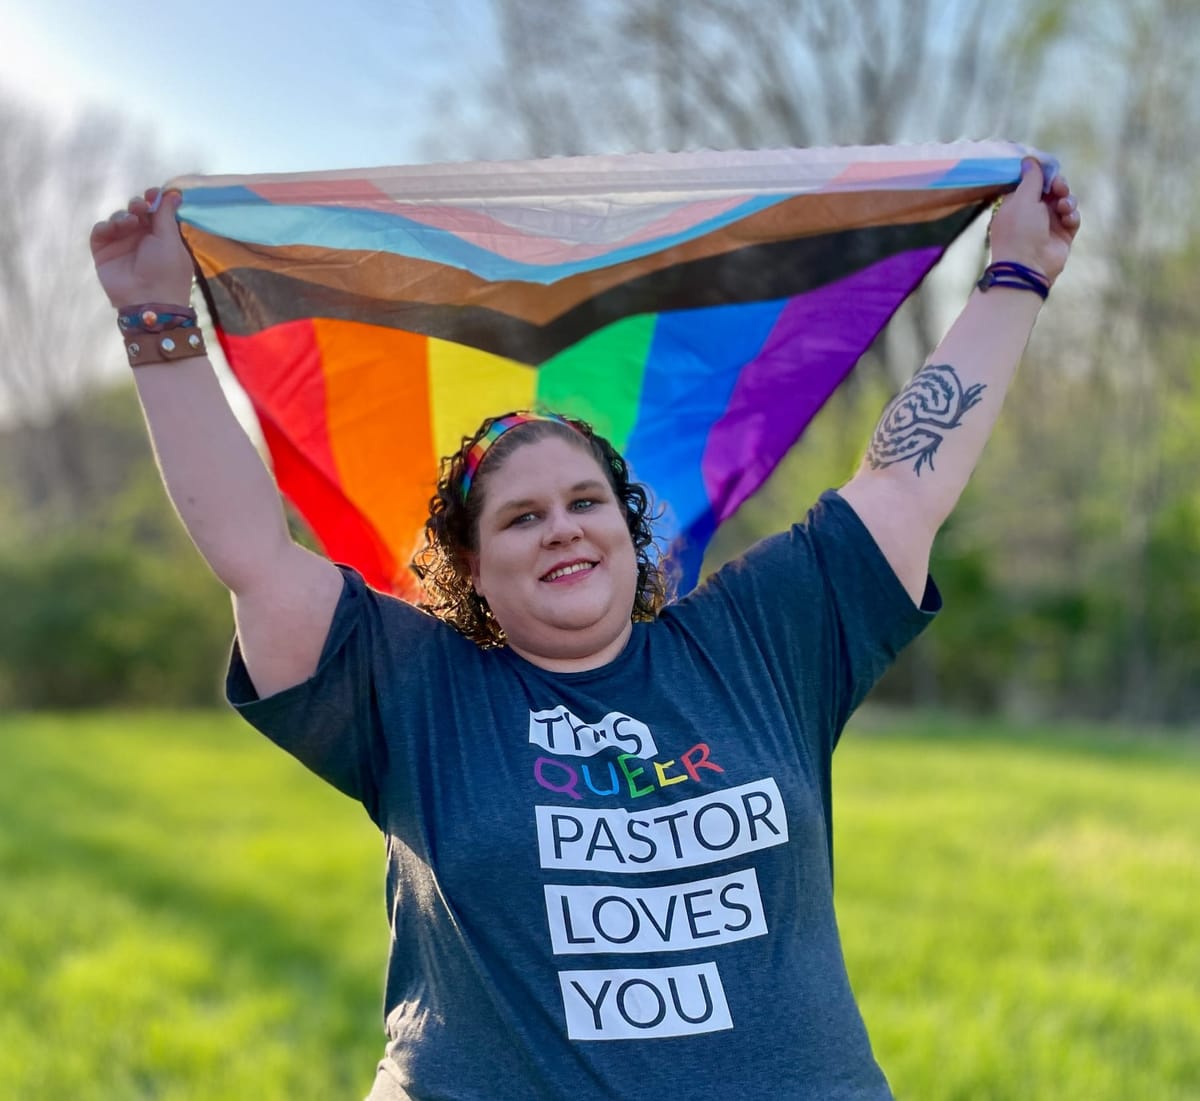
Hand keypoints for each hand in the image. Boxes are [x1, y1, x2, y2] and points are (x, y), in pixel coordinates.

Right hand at [90, 187, 194, 307]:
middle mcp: (141, 240)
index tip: (153, 193)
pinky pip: (100, 231)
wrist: (148, 301)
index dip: (153, 199)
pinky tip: (115, 228)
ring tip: (131, 223)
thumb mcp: (170, 240)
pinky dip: (106, 226)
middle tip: (140, 207)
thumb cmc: (166, 271)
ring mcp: (121, 246)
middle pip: (135, 212)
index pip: (154, 212)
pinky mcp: (104, 252)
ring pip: (118, 219)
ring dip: (123, 216)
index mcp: (162, 237)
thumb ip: (166, 215)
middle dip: (138, 205)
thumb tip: (175, 193)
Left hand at [988, 158, 1080, 285]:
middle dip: (1058, 185)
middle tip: (1058, 187)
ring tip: (1063, 207)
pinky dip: (1072, 216)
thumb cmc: (1019, 232)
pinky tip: (1067, 219)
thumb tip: (1029, 159)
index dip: (1042, 175)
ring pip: (1065, 201)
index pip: (1032, 182)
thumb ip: (1030, 178)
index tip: (1049, 170)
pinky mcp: (1063, 234)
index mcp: (1016, 203)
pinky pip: (1073, 217)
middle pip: (1052, 189)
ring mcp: (1048, 224)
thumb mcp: (1022, 200)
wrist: (1027, 266)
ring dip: (1067, 200)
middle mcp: (1032, 213)